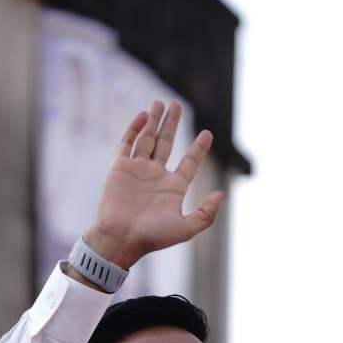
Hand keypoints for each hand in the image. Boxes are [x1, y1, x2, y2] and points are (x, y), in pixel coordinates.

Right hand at [83, 100, 224, 269]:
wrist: (121, 239)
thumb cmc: (152, 238)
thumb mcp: (185, 229)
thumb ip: (205, 213)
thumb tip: (222, 195)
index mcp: (173, 188)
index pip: (189, 163)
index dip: (198, 148)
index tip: (207, 133)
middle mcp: (156, 176)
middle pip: (166, 143)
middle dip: (172, 124)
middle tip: (176, 105)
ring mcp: (137, 170)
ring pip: (147, 139)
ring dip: (154, 121)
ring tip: (160, 103)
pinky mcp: (120, 168)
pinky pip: (128, 143)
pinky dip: (135, 128)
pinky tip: (143, 115)